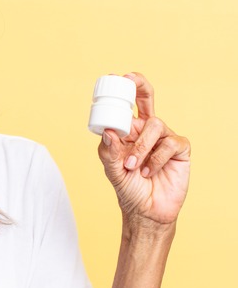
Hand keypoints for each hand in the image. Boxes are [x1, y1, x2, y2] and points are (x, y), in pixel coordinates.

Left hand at [97, 73, 190, 227]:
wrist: (146, 210)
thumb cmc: (128, 188)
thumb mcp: (111, 169)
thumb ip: (108, 151)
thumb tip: (108, 130)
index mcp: (127, 131)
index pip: (125, 106)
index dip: (122, 91)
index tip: (115, 77)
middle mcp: (146, 130)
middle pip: (147, 99)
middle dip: (140, 85)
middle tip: (130, 79)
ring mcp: (164, 138)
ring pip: (154, 125)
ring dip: (141, 146)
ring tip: (132, 165)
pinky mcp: (179, 150)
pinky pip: (169, 143)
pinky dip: (156, 158)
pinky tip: (149, 171)